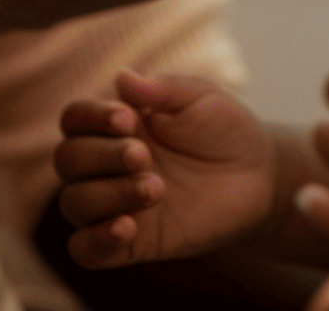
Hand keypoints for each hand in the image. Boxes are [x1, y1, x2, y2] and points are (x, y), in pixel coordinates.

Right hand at [54, 70, 276, 267]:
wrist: (260, 175)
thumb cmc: (225, 129)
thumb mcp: (201, 98)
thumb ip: (163, 88)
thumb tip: (121, 78)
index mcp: (116, 125)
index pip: (74, 119)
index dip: (90, 117)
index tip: (128, 118)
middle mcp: (107, 165)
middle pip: (68, 160)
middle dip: (101, 155)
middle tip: (144, 156)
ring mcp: (117, 204)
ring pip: (74, 204)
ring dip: (107, 195)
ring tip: (156, 189)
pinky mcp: (133, 242)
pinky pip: (85, 251)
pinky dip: (95, 241)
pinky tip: (126, 227)